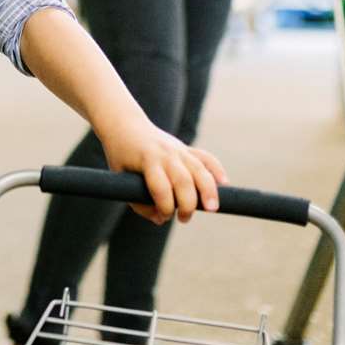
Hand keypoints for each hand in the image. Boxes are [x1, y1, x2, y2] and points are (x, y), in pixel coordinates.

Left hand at [97, 114, 226, 224]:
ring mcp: (179, 149)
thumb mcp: (120, 179)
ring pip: (199, 170)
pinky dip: (216, 170)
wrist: (125, 124)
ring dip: (208, 191)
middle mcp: (166, 153)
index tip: (164, 217)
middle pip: (184, 180)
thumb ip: (139, 202)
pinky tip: (224, 184)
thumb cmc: (121, 155)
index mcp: (147, 160)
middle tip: (184, 219)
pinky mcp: (186, 148)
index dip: (165, 207)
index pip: (161, 187)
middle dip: (187, 204)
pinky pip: (206, 158)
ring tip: (212, 209)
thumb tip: (161, 219)